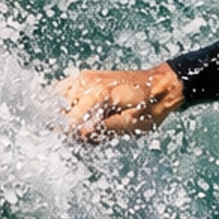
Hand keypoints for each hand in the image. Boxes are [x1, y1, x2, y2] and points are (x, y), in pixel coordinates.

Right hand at [57, 64, 183, 140]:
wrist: (162, 85)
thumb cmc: (150, 107)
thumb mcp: (131, 125)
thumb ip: (102, 129)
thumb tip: (78, 133)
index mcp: (99, 94)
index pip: (69, 121)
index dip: (73, 136)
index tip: (84, 142)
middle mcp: (87, 82)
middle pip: (58, 110)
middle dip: (68, 126)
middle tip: (89, 133)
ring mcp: (85, 77)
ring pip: (56, 99)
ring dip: (65, 114)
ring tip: (86, 123)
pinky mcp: (86, 77)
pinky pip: (63, 90)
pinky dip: (65, 102)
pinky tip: (81, 112)